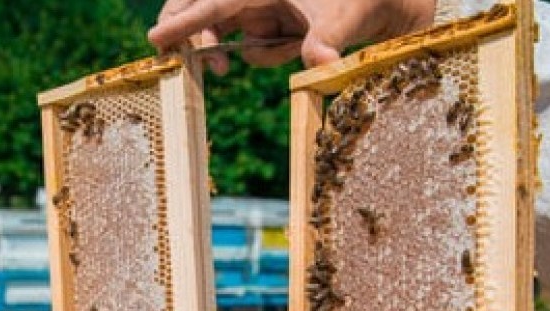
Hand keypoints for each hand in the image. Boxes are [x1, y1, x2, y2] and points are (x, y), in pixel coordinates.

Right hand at [148, 0, 436, 72]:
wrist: (393, 0)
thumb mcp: (347, 15)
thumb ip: (327, 40)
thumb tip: (320, 65)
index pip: (211, 4)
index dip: (182, 23)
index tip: (156, 40)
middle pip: (203, 11)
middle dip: (195, 35)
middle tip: (202, 64)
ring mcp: (265, 5)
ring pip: (230, 33)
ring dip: (245, 49)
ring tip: (276, 48)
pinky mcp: (275, 19)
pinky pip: (255, 43)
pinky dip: (268, 51)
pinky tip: (294, 44)